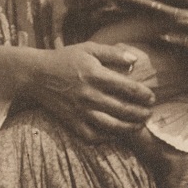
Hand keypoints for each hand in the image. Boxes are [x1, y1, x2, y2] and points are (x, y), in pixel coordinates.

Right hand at [28, 40, 154, 141]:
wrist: (36, 74)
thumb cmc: (64, 59)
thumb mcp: (88, 49)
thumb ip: (113, 53)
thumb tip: (134, 60)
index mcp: (95, 74)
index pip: (128, 88)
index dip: (144, 95)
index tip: (151, 98)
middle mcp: (89, 94)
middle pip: (124, 109)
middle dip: (141, 114)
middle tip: (149, 114)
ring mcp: (80, 110)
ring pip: (111, 126)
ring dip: (129, 128)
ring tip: (139, 126)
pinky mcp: (71, 122)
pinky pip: (92, 136)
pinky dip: (107, 138)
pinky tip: (116, 135)